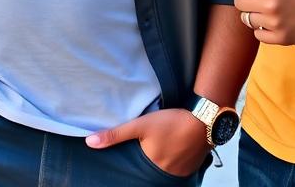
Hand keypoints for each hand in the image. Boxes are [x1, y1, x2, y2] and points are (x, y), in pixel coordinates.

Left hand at [86, 108, 207, 176]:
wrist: (204, 120)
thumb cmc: (171, 122)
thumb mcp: (140, 125)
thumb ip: (115, 134)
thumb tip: (90, 142)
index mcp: (151, 167)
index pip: (136, 172)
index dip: (133, 165)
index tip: (131, 159)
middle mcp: (166, 175)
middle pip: (151, 172)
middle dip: (147, 163)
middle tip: (147, 150)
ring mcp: (180, 173)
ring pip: (165, 171)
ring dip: (161, 162)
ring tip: (160, 149)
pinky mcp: (191, 168)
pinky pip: (178, 170)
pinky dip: (174, 162)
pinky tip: (173, 149)